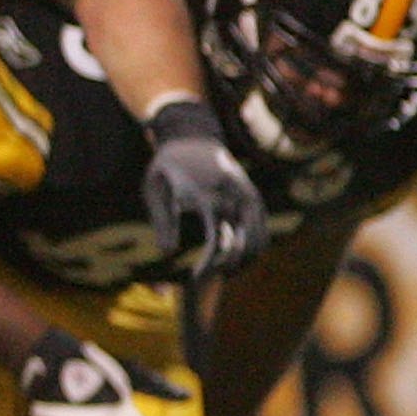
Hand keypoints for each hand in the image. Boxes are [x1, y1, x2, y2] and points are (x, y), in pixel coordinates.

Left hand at [141, 99, 268, 277]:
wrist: (192, 136)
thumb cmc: (168, 166)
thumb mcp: (155, 188)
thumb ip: (162, 220)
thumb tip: (168, 252)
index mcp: (209, 196)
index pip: (217, 239)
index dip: (210, 263)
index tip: (197, 279)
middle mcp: (234, 197)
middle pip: (245, 244)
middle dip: (230, 267)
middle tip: (210, 279)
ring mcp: (248, 196)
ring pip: (259, 240)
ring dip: (244, 261)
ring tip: (222, 272)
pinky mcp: (253, 197)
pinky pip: (261, 229)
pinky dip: (252, 247)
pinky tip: (233, 257)